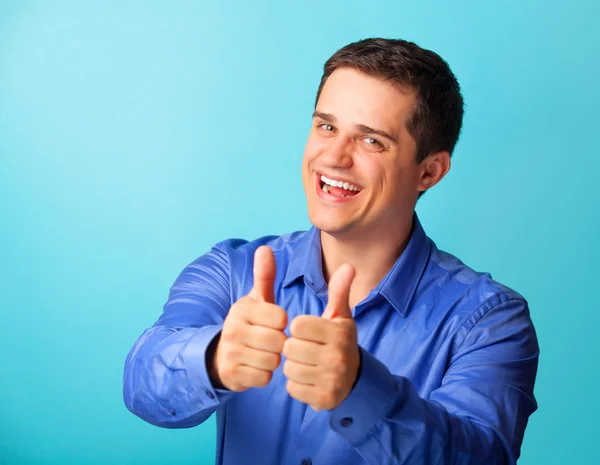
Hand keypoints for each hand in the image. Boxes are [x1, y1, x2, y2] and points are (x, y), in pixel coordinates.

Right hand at [209, 246, 287, 391]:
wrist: (222, 354)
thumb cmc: (250, 323)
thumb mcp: (257, 299)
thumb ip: (264, 276)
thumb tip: (264, 248)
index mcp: (242, 308)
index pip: (281, 318)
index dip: (283, 324)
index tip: (276, 323)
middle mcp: (233, 329)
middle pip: (278, 341)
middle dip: (280, 343)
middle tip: (272, 341)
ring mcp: (231, 352)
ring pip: (272, 361)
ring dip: (274, 360)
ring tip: (265, 353)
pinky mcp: (232, 374)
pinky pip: (264, 378)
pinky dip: (265, 374)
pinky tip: (258, 367)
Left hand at [282, 264, 359, 410]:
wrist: (353, 378)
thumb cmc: (339, 340)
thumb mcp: (340, 315)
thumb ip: (339, 291)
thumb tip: (349, 265)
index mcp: (339, 333)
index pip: (297, 325)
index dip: (298, 328)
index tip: (308, 331)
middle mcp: (338, 357)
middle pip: (290, 348)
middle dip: (293, 348)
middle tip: (306, 349)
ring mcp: (332, 381)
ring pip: (289, 369)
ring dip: (293, 366)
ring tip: (306, 363)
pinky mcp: (324, 400)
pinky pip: (293, 388)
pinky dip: (296, 384)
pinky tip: (309, 379)